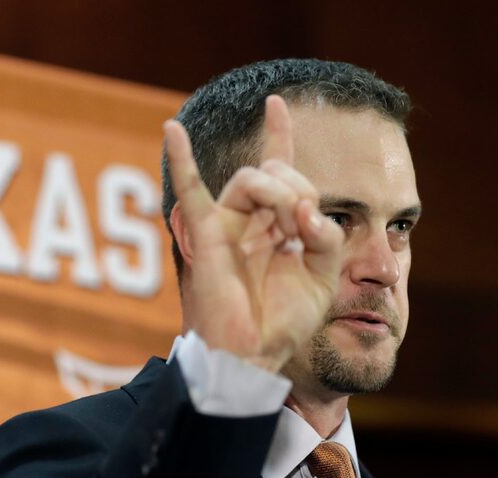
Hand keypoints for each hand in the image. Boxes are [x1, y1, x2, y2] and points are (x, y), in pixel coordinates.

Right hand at [164, 95, 342, 372]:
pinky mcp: (208, 235)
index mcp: (278, 224)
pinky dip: (182, 159)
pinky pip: (191, 191)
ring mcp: (228, 223)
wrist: (256, 353)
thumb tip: (306, 209)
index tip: (276, 103)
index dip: (279, 134)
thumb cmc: (285, 320)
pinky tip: (171, 128)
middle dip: (300, 189)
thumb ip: (325, 237)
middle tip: (304, 227)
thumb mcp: (324, 276)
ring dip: (280, 194)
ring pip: (251, 177)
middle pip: (276, 170)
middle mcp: (251, 218)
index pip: (280, 169)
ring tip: (288, 229)